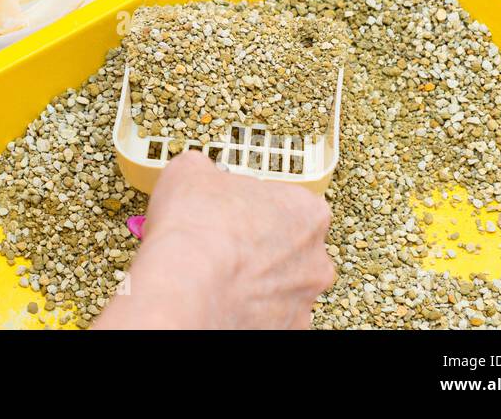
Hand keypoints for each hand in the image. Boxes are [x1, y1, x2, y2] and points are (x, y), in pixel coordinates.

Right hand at [95, 151, 334, 328]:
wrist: (185, 287)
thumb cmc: (198, 229)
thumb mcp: (190, 171)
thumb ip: (205, 169)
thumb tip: (197, 174)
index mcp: (307, 211)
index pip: (288, 201)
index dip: (255, 203)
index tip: (233, 207)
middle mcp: (316, 260)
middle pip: (291, 247)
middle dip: (260, 244)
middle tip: (224, 241)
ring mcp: (302, 301)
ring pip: (280, 285)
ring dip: (254, 279)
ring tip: (216, 273)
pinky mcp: (283, 331)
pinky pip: (266, 316)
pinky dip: (245, 308)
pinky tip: (218, 296)